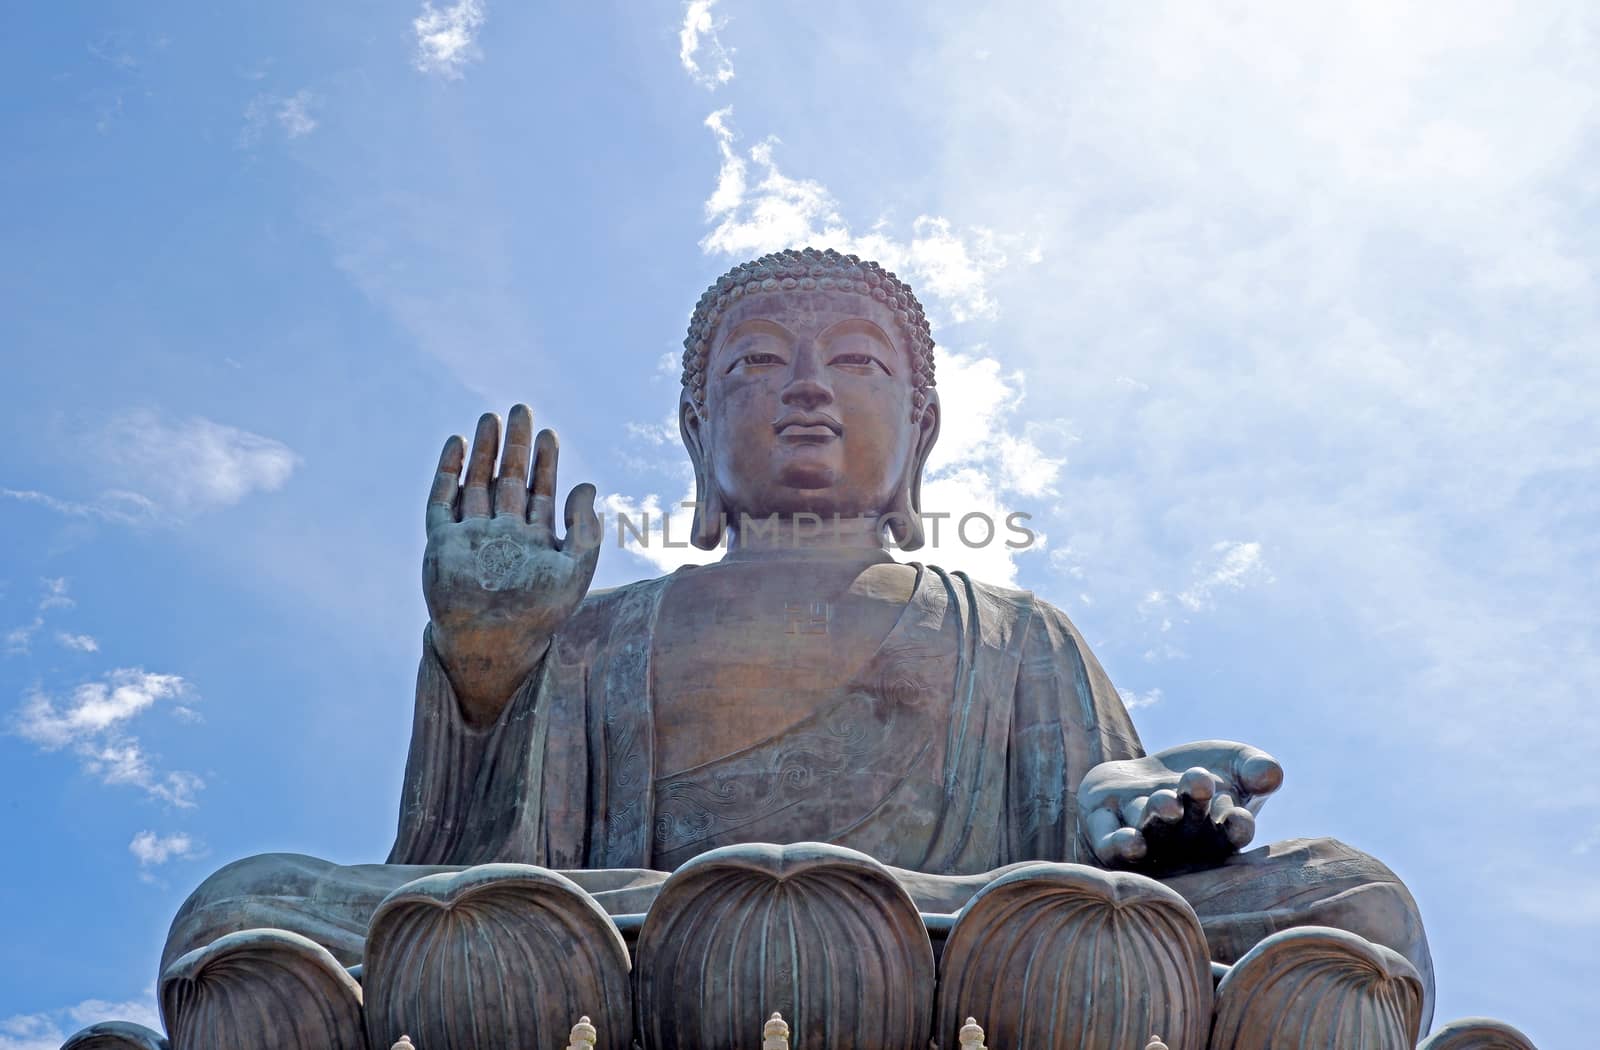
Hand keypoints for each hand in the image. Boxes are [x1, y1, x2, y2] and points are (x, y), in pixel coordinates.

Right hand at [423, 405, 600, 725]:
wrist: (494, 644)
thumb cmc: (539, 614)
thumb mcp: (575, 570)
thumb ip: (586, 529)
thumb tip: (588, 485)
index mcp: (534, 540)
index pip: (541, 491)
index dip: (546, 462)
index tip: (549, 433)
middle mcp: (502, 534)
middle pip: (508, 479)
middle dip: (514, 446)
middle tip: (520, 409)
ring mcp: (471, 536)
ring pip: (476, 483)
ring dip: (483, 451)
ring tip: (489, 418)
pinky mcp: (442, 543)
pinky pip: (443, 501)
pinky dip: (448, 473)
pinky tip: (456, 445)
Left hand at [1077, 741, 1283, 874]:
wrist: (1143, 777)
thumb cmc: (1198, 775)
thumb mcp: (1233, 764)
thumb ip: (1256, 768)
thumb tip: (1270, 773)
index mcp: (1218, 832)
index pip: (1233, 833)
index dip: (1236, 827)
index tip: (1240, 817)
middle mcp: (1182, 844)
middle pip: (1190, 829)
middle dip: (1193, 807)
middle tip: (1197, 783)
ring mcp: (1144, 840)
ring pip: (1152, 833)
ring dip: (1158, 819)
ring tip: (1165, 802)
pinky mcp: (1105, 833)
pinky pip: (1111, 845)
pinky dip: (1120, 844)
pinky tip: (1129, 840)